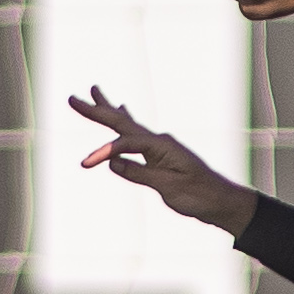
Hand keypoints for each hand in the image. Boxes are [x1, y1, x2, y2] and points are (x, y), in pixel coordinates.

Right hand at [68, 87, 257, 234]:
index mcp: (162, 146)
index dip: (103, 152)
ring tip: (95, 91)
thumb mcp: (169, 187)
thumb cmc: (199, 195)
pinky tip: (122, 110)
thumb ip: (140, 173)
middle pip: (121, 122)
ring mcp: (159, 147)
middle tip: (72, 97)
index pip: (125, 145)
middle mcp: (159, 141)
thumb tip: (113, 162)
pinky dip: (124, 123)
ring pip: (127, 125)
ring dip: (109, 109)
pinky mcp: (159, 156)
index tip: (84, 164)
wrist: (221, 202)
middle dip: (97, 110)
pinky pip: (135, 136)